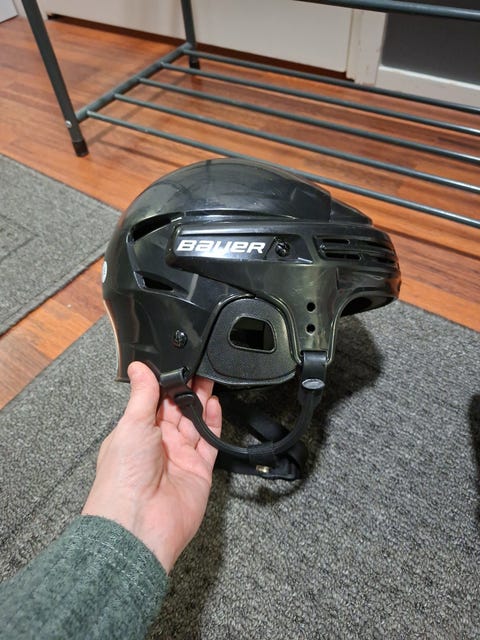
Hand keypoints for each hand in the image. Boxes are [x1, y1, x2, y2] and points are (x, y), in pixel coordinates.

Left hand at [82, 361, 221, 572]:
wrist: (139, 523)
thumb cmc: (123, 478)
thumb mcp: (131, 425)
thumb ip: (142, 394)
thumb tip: (138, 367)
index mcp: (136, 433)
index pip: (155, 402)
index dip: (166, 384)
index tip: (177, 364)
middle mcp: (158, 445)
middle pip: (177, 410)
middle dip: (187, 389)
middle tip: (198, 367)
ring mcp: (180, 457)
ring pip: (195, 423)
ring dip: (202, 401)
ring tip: (210, 378)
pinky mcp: (199, 471)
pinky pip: (210, 442)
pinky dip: (214, 423)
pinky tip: (215, 404)